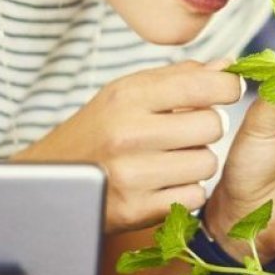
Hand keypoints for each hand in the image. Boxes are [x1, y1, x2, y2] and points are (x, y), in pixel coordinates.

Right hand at [13, 60, 242, 233]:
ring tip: (170, 159)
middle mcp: (129, 133)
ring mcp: (131, 174)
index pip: (206, 85)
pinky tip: (162, 184)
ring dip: (197, 162)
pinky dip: (185, 192)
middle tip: (186, 132)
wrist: (46, 181)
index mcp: (129, 96)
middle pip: (213, 126)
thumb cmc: (97, 130)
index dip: (227, 88)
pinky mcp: (135, 210)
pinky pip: (194, 197)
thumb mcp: (127, 92)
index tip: (223, 93)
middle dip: (207, 129)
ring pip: (207, 164)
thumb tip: (227, 65)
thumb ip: (180, 77)